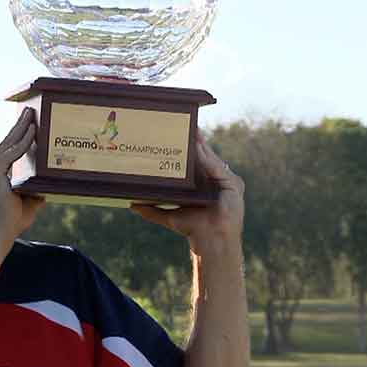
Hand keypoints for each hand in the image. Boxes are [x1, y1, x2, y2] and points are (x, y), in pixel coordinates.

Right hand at [0, 107, 44, 239]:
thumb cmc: (11, 221)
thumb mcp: (29, 201)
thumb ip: (35, 191)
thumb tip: (49, 185)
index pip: (7, 150)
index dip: (18, 136)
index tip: (28, 124)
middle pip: (7, 142)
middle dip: (20, 125)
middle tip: (30, 111)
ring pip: (9, 143)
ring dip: (22, 127)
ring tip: (32, 114)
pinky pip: (13, 151)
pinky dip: (24, 141)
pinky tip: (33, 130)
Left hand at [131, 132, 244, 254]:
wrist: (210, 242)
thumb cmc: (194, 229)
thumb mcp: (169, 216)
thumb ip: (152, 210)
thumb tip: (133, 204)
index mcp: (204, 182)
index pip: (197, 160)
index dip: (190, 147)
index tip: (178, 132)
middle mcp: (216, 179)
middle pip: (205, 156)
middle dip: (196, 141)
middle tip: (184, 125)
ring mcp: (227, 181)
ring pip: (211, 159)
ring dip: (201, 146)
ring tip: (191, 133)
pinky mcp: (233, 185)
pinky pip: (217, 168)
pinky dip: (207, 159)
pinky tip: (198, 149)